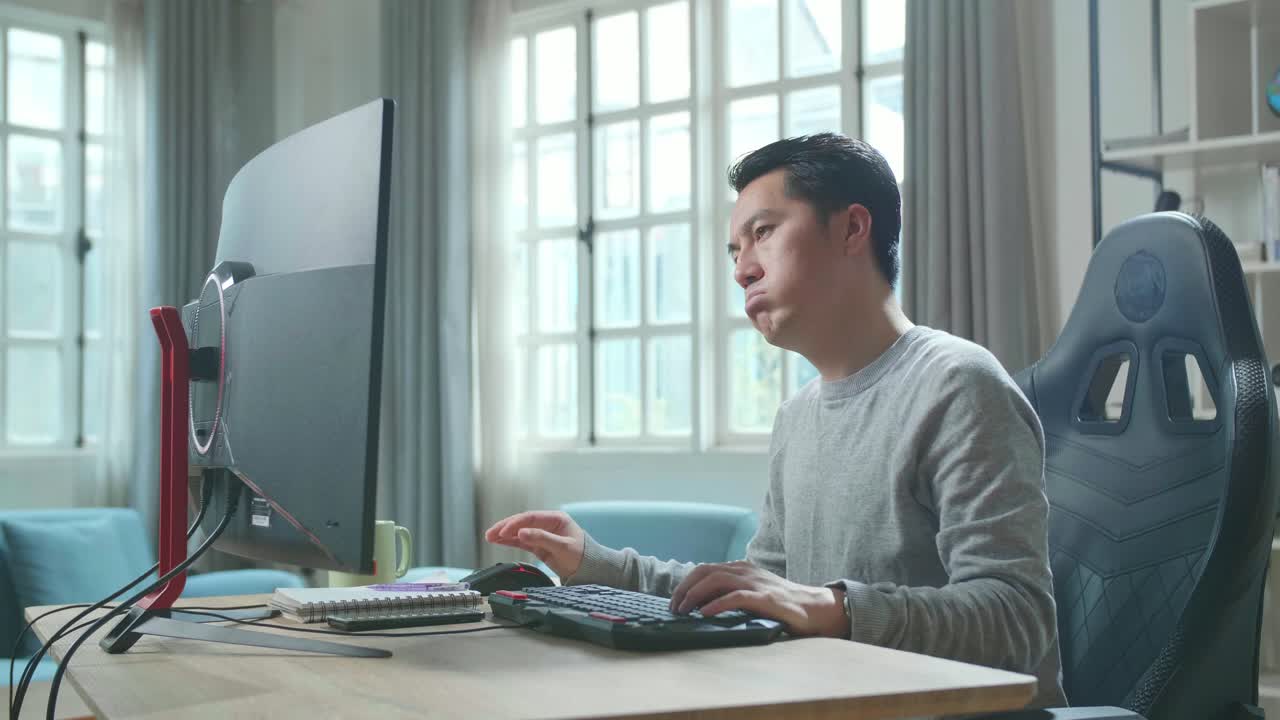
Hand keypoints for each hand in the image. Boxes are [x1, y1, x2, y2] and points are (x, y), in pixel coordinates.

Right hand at [484, 511, 586, 578]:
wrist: (589, 570)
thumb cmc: (582, 555)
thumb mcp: (563, 546)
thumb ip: (542, 539)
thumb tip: (521, 533)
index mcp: (556, 518)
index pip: (531, 518)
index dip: (515, 523)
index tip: (503, 531)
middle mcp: (547, 524)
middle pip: (522, 523)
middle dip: (505, 527)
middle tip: (490, 534)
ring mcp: (542, 535)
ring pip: (519, 532)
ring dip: (504, 534)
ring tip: (489, 537)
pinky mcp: (539, 546)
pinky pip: (522, 542)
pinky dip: (510, 541)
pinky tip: (498, 541)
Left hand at [669, 561, 848, 637]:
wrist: (814, 607)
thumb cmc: (781, 603)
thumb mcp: (752, 592)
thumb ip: (731, 592)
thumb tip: (700, 603)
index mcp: (740, 568)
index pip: (704, 569)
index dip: (685, 583)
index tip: (674, 601)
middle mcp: (745, 571)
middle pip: (705, 572)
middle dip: (684, 588)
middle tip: (674, 607)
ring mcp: (756, 583)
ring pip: (716, 580)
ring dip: (695, 595)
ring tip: (684, 611)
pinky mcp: (766, 598)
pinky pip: (736, 597)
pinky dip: (717, 604)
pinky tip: (705, 613)